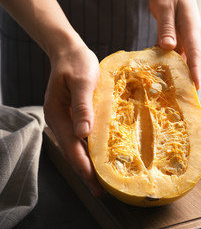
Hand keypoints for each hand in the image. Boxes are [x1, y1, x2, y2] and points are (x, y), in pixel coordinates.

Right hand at [43, 44, 102, 196]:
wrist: (69, 51)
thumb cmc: (77, 63)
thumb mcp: (82, 81)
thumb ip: (82, 106)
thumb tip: (83, 134)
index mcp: (58, 114)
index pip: (71, 147)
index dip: (83, 165)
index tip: (94, 181)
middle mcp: (59, 121)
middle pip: (72, 152)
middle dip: (85, 172)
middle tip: (100, 190)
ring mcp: (65, 120)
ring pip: (76, 147)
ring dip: (88, 163)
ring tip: (101, 180)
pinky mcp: (73, 116)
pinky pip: (80, 138)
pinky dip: (89, 151)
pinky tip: (99, 157)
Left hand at [149, 0, 200, 89]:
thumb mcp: (164, 7)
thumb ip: (166, 27)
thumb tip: (168, 47)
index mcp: (190, 28)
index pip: (195, 52)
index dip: (195, 70)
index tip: (196, 85)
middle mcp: (188, 36)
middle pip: (190, 60)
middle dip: (188, 78)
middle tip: (184, 96)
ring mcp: (182, 38)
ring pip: (180, 59)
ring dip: (176, 73)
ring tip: (171, 90)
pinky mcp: (174, 38)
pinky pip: (170, 53)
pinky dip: (165, 63)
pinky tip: (158, 73)